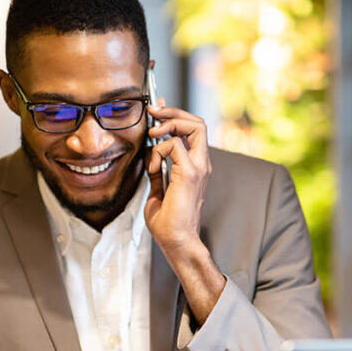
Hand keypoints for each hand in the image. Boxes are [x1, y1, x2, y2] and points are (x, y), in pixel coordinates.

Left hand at [144, 100, 225, 323]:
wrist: (177, 241)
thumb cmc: (169, 222)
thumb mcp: (157, 190)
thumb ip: (156, 170)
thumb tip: (149, 152)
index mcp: (196, 166)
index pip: (192, 130)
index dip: (174, 114)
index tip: (156, 109)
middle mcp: (201, 164)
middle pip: (197, 122)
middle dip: (172, 112)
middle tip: (154, 113)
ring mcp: (199, 168)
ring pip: (194, 126)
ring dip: (169, 124)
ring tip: (152, 136)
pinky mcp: (190, 174)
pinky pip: (175, 146)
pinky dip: (159, 150)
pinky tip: (153, 166)